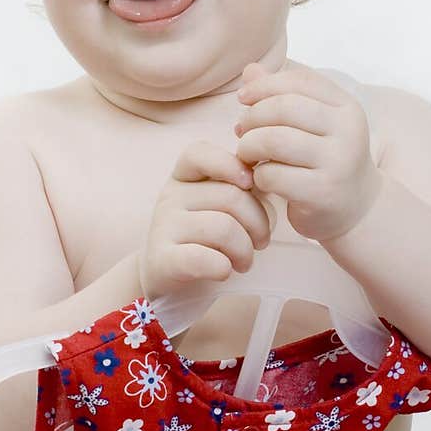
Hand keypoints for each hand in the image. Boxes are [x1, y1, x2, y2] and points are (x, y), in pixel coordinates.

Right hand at [139, 140, 275, 303]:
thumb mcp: (216, 204)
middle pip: (230, 196)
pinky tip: (224, 271)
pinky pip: (203, 259)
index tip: (251, 184)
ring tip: (244, 261)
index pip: (199, 153)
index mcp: (183, 178)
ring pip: (224, 229)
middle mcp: (170, 197)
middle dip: (258, 223)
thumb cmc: (203, 237)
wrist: (167, 277)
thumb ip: (237, 186)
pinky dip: (223, 267)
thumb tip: (268, 176)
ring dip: (245, 250)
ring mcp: (163, 228)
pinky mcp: (163, 260)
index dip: (230, 164)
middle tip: (260, 242)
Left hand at [233, 61, 383, 242]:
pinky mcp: (323, 193)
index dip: (265, 85)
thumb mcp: (312, 124)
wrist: (357, 208)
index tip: (244, 98)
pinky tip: (261, 178)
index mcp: (346, 107)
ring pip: (275, 141)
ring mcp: (338, 163)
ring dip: (249, 146)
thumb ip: (282, 95)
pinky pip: (274, 175)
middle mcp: (348, 131)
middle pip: (284, 108)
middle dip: (253, 117)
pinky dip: (258, 175)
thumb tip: (250, 70)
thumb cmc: (326, 160)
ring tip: (246, 153)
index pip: (299, 82)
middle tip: (241, 131)